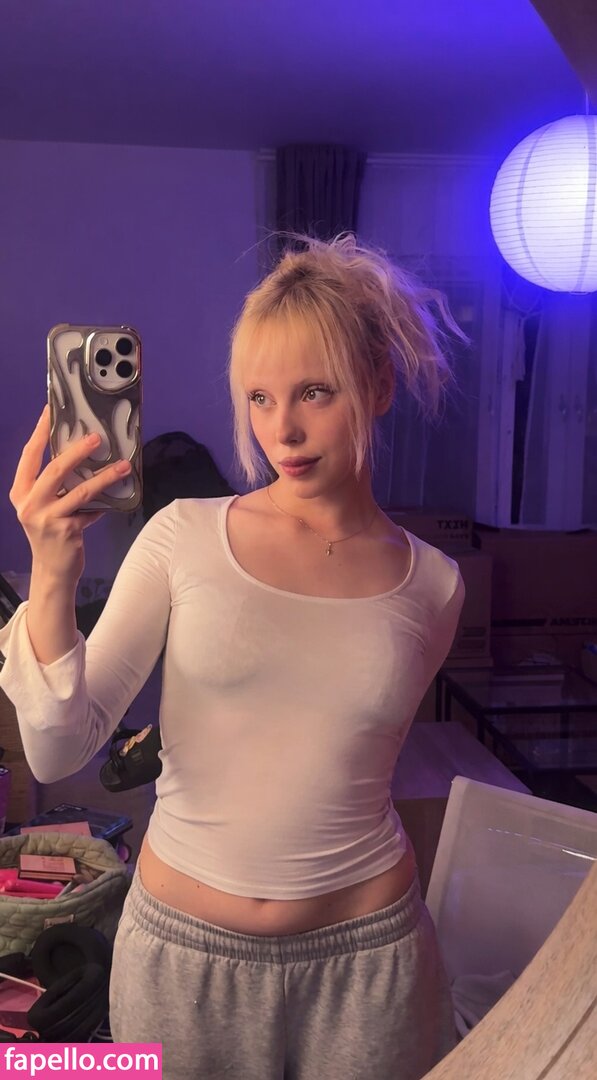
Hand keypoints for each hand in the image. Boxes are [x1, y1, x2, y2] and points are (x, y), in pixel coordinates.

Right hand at [9, 405, 132, 584]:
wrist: (52, 570)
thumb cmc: (51, 532)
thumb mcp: (45, 505)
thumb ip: (56, 484)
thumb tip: (83, 454)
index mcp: (21, 492)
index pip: (29, 455)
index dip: (39, 431)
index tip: (50, 410)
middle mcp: (29, 504)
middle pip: (54, 469)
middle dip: (77, 451)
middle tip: (96, 437)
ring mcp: (46, 518)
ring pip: (80, 491)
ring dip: (105, 477)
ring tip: (123, 465)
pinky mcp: (65, 531)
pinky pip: (91, 511)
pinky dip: (104, 504)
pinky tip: (116, 499)